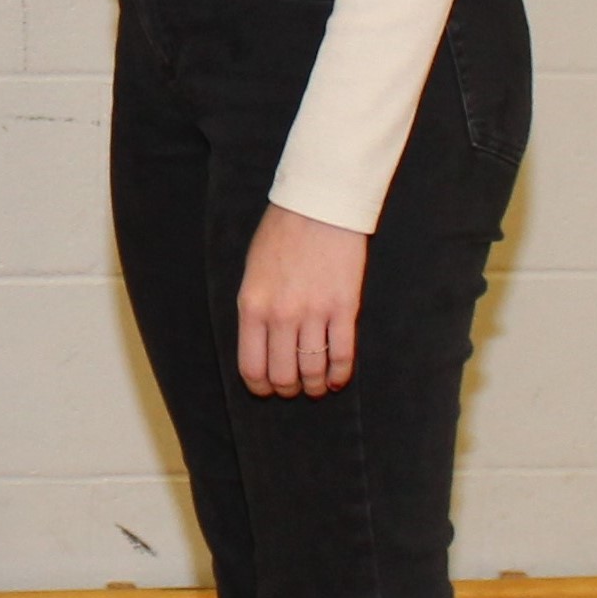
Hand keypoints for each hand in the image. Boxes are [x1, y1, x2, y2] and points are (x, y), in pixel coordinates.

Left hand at [236, 204, 367, 397]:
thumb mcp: (252, 272)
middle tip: (294, 388)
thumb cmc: (280, 235)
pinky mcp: (345, 308)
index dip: (260, 387)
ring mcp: (315, 313)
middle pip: (283, 375)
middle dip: (288, 389)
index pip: (251, 366)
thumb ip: (255, 309)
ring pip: (313, 370)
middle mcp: (281, 315)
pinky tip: (338, 379)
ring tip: (317, 387)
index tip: (267, 390)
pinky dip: (340, 374)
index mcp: (252, 306)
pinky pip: (343, 354)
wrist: (318, 207)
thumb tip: (259, 345)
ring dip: (315, 386)